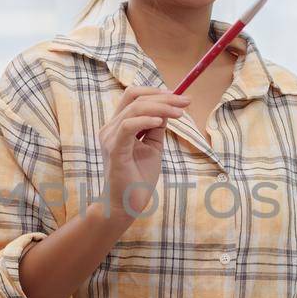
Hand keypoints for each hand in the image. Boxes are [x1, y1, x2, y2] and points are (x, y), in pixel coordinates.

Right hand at [96, 86, 189, 218]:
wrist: (126, 205)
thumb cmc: (138, 179)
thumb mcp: (153, 147)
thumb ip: (156, 128)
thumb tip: (168, 110)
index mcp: (118, 126)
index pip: (133, 97)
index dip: (155, 92)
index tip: (179, 97)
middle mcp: (110, 128)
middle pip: (134, 98)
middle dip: (163, 97)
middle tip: (186, 101)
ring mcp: (110, 138)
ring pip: (134, 109)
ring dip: (160, 107)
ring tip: (179, 113)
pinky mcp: (114, 150)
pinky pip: (128, 127)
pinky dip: (145, 120)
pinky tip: (161, 122)